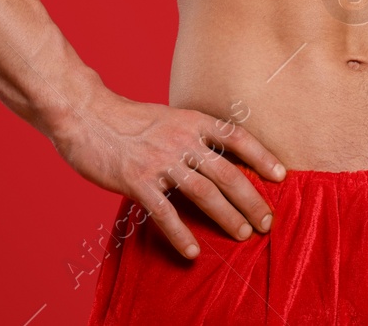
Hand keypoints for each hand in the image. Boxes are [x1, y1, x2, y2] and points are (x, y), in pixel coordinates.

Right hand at [51, 92, 288, 259]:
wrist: (86, 115)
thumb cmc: (129, 119)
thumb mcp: (170, 117)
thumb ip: (193, 135)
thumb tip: (218, 157)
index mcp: (193, 122)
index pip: (237, 137)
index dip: (262, 156)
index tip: (281, 175)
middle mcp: (182, 140)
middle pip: (227, 173)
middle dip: (252, 199)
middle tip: (267, 221)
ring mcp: (160, 161)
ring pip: (204, 193)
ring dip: (227, 217)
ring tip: (244, 235)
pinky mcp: (136, 181)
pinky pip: (164, 213)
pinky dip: (180, 234)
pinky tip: (193, 251)